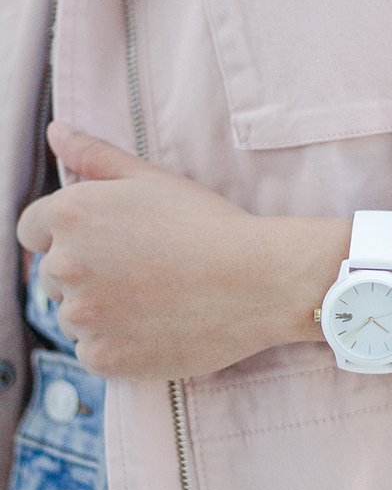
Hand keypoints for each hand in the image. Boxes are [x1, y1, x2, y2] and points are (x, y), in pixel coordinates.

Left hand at [16, 123, 291, 379]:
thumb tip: (56, 131)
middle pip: (53, 276)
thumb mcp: (152, 180)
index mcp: (70, 215)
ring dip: (102, 312)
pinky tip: (158, 327)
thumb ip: (95, 155)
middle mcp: (65, 265)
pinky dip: (119, 345)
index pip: (33, 230)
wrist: (260, 282)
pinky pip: (94, 352)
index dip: (71, 235)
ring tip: (156, 300)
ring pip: (74, 316)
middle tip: (145, 272)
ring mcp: (83, 317)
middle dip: (87, 273)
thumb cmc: (210, 225)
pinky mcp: (103, 357)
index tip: (109, 244)